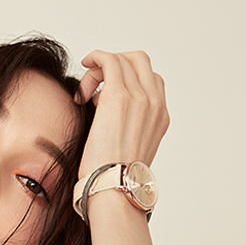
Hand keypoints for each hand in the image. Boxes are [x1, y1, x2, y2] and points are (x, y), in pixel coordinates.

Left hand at [76, 50, 168, 179]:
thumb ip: (126, 126)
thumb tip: (103, 112)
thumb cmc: (115, 175)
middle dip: (115, 65)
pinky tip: (85, 65)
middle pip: (139, 62)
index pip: (150, 79)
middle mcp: (154, 103)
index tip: (105, 93)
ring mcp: (139, 98)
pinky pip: (108, 60)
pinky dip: (95, 58)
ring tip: (85, 93)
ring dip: (100, 69)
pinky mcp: (118, 96)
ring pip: (122, 60)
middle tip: (96, 83)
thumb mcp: (131, 148)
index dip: (127, 78)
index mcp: (160, 116)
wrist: (115, 186)